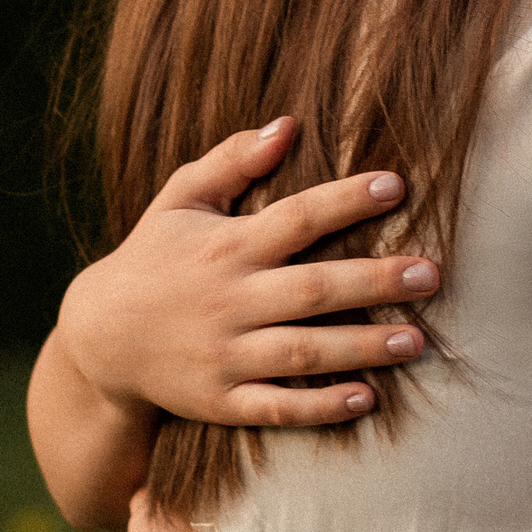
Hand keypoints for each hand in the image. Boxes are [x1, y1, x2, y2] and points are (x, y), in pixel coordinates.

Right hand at [56, 118, 442, 426]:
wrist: (99, 337)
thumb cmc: (155, 255)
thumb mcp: (181, 198)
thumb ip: (233, 159)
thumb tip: (288, 125)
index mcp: (227, 246)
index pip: (296, 218)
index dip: (345, 200)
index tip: (397, 185)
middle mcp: (229, 300)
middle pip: (312, 289)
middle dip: (375, 281)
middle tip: (432, 273)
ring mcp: (224, 354)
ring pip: (302, 352)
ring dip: (362, 347)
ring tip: (418, 340)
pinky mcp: (220, 401)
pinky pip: (276, 406)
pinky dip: (320, 406)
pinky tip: (366, 398)